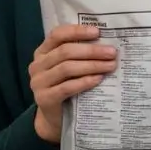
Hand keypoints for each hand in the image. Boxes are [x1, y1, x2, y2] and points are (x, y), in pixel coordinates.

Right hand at [28, 25, 117, 142]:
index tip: (97, 32)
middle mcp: (37, 65)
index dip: (77, 31)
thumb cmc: (66, 86)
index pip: (57, 34)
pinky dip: (84, 82)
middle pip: (65, 52)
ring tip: (110, 66)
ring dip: (92, 65)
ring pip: (67, 68)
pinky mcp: (44, 98)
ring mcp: (38, 82)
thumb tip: (107, 44)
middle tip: (112, 53)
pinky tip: (98, 79)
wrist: (55, 117)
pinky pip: (66, 87)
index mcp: (43, 52)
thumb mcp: (70, 68)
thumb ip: (80, 55)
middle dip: (92, 51)